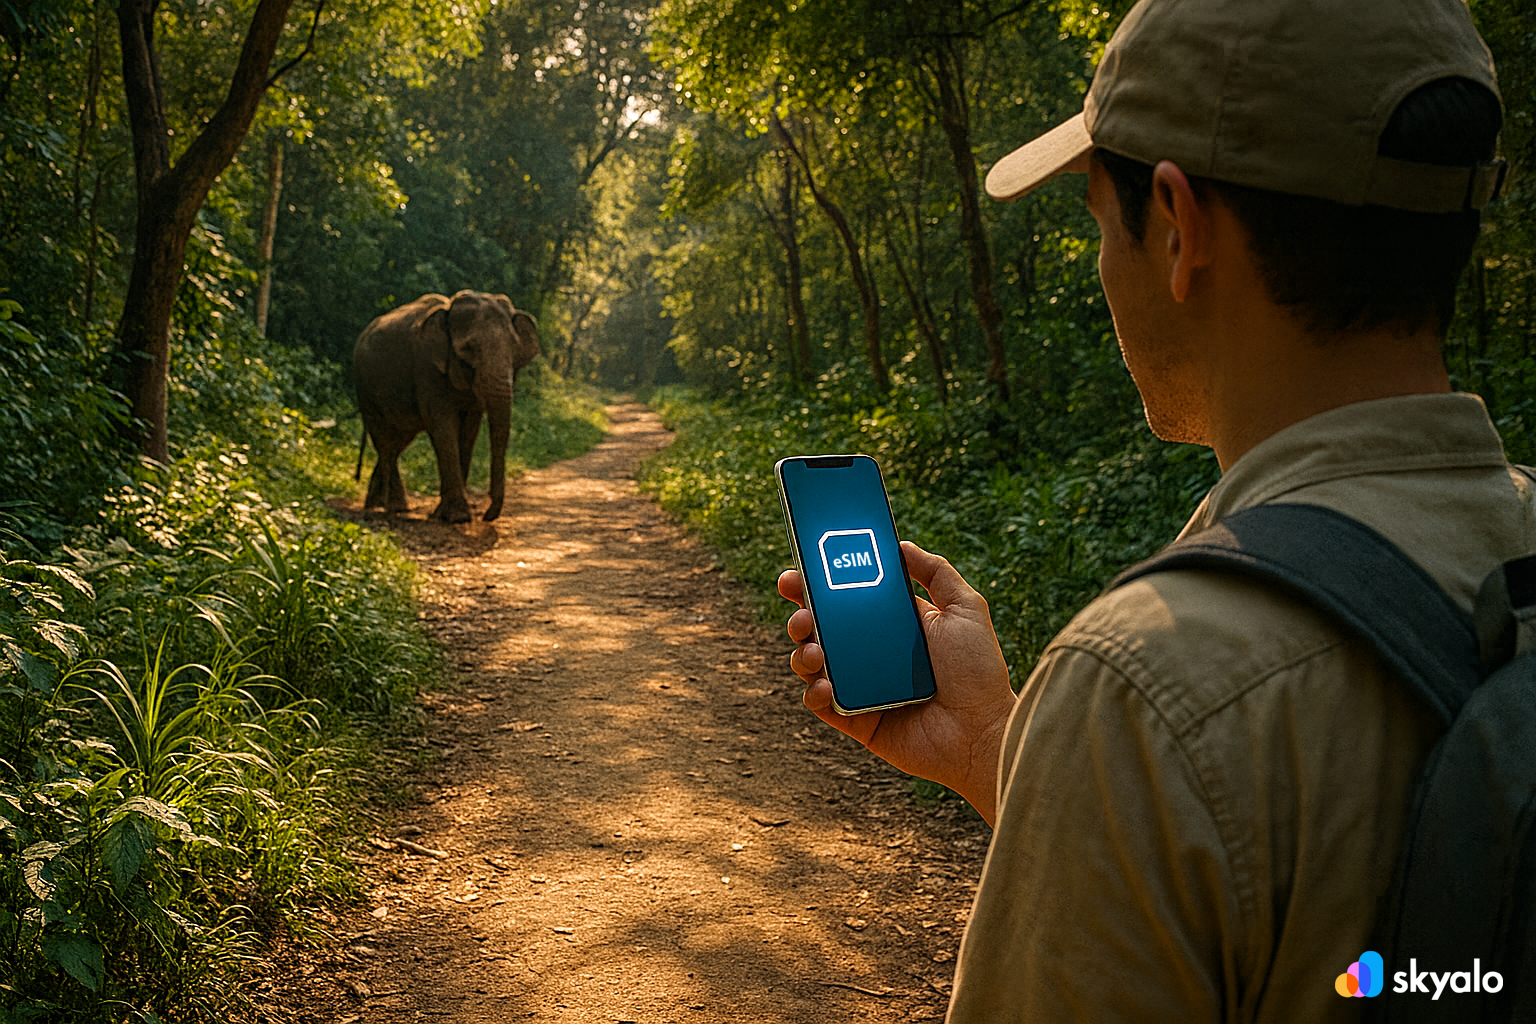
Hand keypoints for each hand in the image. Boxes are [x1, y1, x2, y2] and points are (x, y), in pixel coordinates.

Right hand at [778, 541, 1014, 824]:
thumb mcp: (965, 608)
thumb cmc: (978, 672)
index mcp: (890, 625)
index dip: (817, 584)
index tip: (799, 571)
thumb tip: (901, 544)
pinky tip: (826, 685)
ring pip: (812, 664)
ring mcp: (859, 687)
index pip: (845, 599)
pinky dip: (814, 693)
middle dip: (800, 615)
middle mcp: (870, 654)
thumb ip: (936, 571)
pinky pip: (820, 704)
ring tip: (814, 650)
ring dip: (802, 652)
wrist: (983, 731)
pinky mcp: (855, 720)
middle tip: (800, 611)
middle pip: (819, 628)